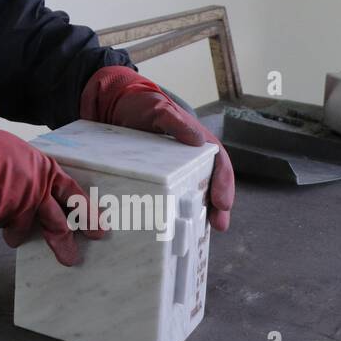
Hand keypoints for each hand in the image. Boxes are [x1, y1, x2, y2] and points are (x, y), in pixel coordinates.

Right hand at [0, 107, 104, 264]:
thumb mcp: (20, 154)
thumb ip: (31, 173)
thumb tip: (33, 186)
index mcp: (47, 172)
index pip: (74, 196)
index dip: (87, 213)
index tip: (98, 228)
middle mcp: (38, 193)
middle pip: (58, 224)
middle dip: (64, 243)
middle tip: (70, 258)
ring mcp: (20, 209)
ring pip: (23, 229)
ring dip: (17, 235)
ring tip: (14, 239)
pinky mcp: (1, 220)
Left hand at [80, 66, 234, 230]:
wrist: (116, 108)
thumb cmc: (143, 107)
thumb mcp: (159, 110)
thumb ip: (176, 121)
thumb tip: (197, 139)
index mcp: (199, 144)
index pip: (220, 164)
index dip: (224, 184)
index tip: (223, 202)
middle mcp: (191, 160)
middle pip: (212, 185)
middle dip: (218, 207)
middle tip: (219, 225)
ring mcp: (176, 171)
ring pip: (194, 194)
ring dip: (201, 214)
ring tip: (201, 233)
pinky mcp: (159, 179)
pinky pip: (171, 196)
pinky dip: (176, 212)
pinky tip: (173, 228)